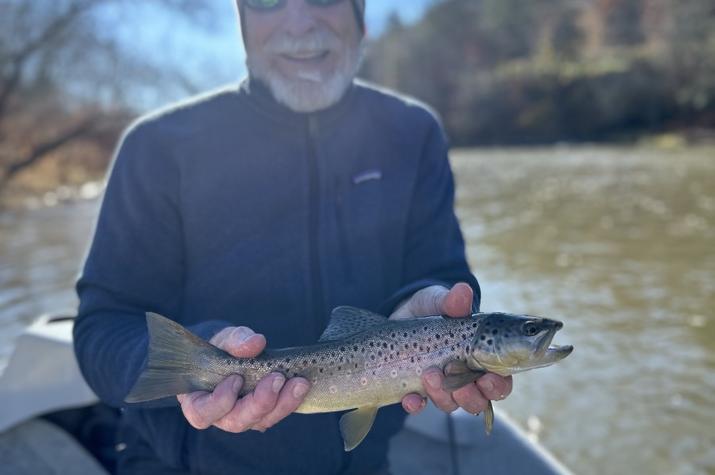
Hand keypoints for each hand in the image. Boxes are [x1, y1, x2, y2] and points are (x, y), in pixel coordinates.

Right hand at [176, 326, 309, 432]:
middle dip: (260, 402)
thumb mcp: (225, 338)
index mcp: (199, 401)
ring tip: (299, 382)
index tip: (236, 379)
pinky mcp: (264, 413)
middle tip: (277, 378)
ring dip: (282, 404)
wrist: (236, 353)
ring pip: (262, 421)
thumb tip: (256, 343)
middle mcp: (221, 416)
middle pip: (237, 421)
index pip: (202, 413)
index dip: (220, 401)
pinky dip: (290, 400)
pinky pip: (277, 413)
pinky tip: (301, 385)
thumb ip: (235, 340)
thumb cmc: (222, 347)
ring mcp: (244, 417)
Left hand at [391, 282, 512, 414]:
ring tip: (429, 374)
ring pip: (450, 404)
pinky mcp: (416, 389)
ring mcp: (441, 385)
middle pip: (478, 401)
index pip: (500, 381)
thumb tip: (462, 291)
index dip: (497, 386)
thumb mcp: (440, 301)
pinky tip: (410, 398)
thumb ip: (452, 302)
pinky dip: (415, 404)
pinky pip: (418, 406)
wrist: (402, 314)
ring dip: (441, 394)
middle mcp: (465, 377)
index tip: (487, 378)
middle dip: (469, 395)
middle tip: (453, 373)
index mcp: (482, 357)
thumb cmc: (433, 307)